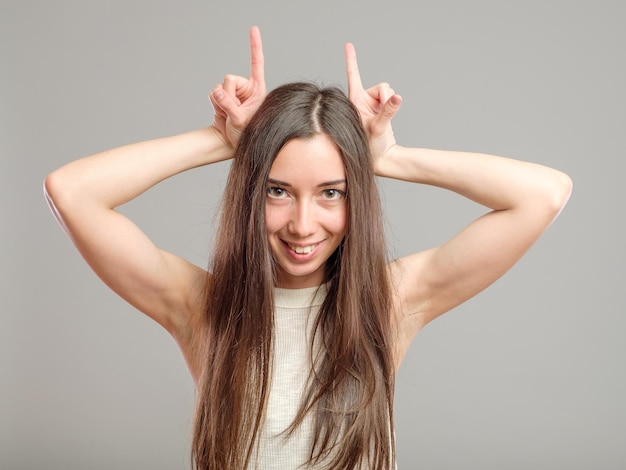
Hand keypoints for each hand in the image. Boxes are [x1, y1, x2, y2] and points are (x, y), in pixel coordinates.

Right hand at [209, 26, 266, 147]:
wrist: (231, 142)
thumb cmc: (245, 134)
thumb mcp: (240, 121)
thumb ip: (230, 105)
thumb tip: (219, 91)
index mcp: (258, 90)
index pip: (256, 63)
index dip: (254, 46)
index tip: (253, 29)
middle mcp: (246, 88)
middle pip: (229, 78)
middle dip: (227, 94)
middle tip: (233, 110)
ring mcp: (235, 92)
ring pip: (219, 86)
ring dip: (220, 101)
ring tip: (229, 114)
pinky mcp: (224, 96)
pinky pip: (213, 93)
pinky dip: (215, 103)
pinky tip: (222, 112)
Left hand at [345, 43, 401, 167]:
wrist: (380, 158)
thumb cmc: (371, 146)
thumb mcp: (379, 127)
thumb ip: (388, 110)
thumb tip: (397, 96)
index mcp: (354, 101)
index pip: (353, 76)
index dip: (352, 59)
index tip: (348, 44)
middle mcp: (361, 100)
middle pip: (381, 86)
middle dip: (386, 98)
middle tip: (379, 116)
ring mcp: (370, 104)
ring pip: (387, 92)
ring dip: (389, 103)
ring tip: (380, 120)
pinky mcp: (379, 108)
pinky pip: (391, 98)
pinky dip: (392, 105)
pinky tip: (384, 118)